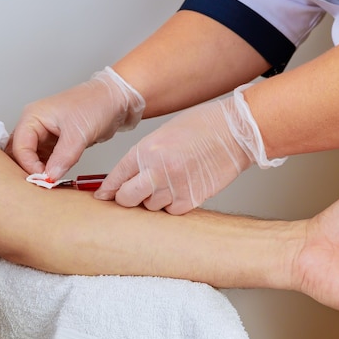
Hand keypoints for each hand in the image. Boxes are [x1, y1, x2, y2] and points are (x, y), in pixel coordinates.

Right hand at [8, 67, 144, 179]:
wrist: (115, 101)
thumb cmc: (96, 103)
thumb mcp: (78, 133)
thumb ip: (63, 157)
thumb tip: (51, 176)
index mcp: (33, 117)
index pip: (19, 147)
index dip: (29, 165)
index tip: (43, 178)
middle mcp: (35, 125)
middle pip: (20, 153)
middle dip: (28, 169)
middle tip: (41, 183)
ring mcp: (46, 134)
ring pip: (32, 159)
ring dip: (38, 171)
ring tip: (49, 182)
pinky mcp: (57, 143)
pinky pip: (46, 160)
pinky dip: (49, 170)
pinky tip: (55, 178)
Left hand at [95, 84, 285, 214]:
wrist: (235, 133)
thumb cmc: (202, 127)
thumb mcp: (163, 135)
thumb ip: (143, 156)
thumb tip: (127, 176)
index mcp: (146, 151)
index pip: (116, 178)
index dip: (108, 190)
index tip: (103, 196)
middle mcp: (156, 171)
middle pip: (127, 199)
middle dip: (126, 198)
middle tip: (132, 194)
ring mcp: (174, 187)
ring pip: (150, 207)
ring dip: (153, 200)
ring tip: (169, 183)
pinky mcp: (191, 200)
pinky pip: (171, 211)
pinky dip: (172, 205)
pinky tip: (181, 189)